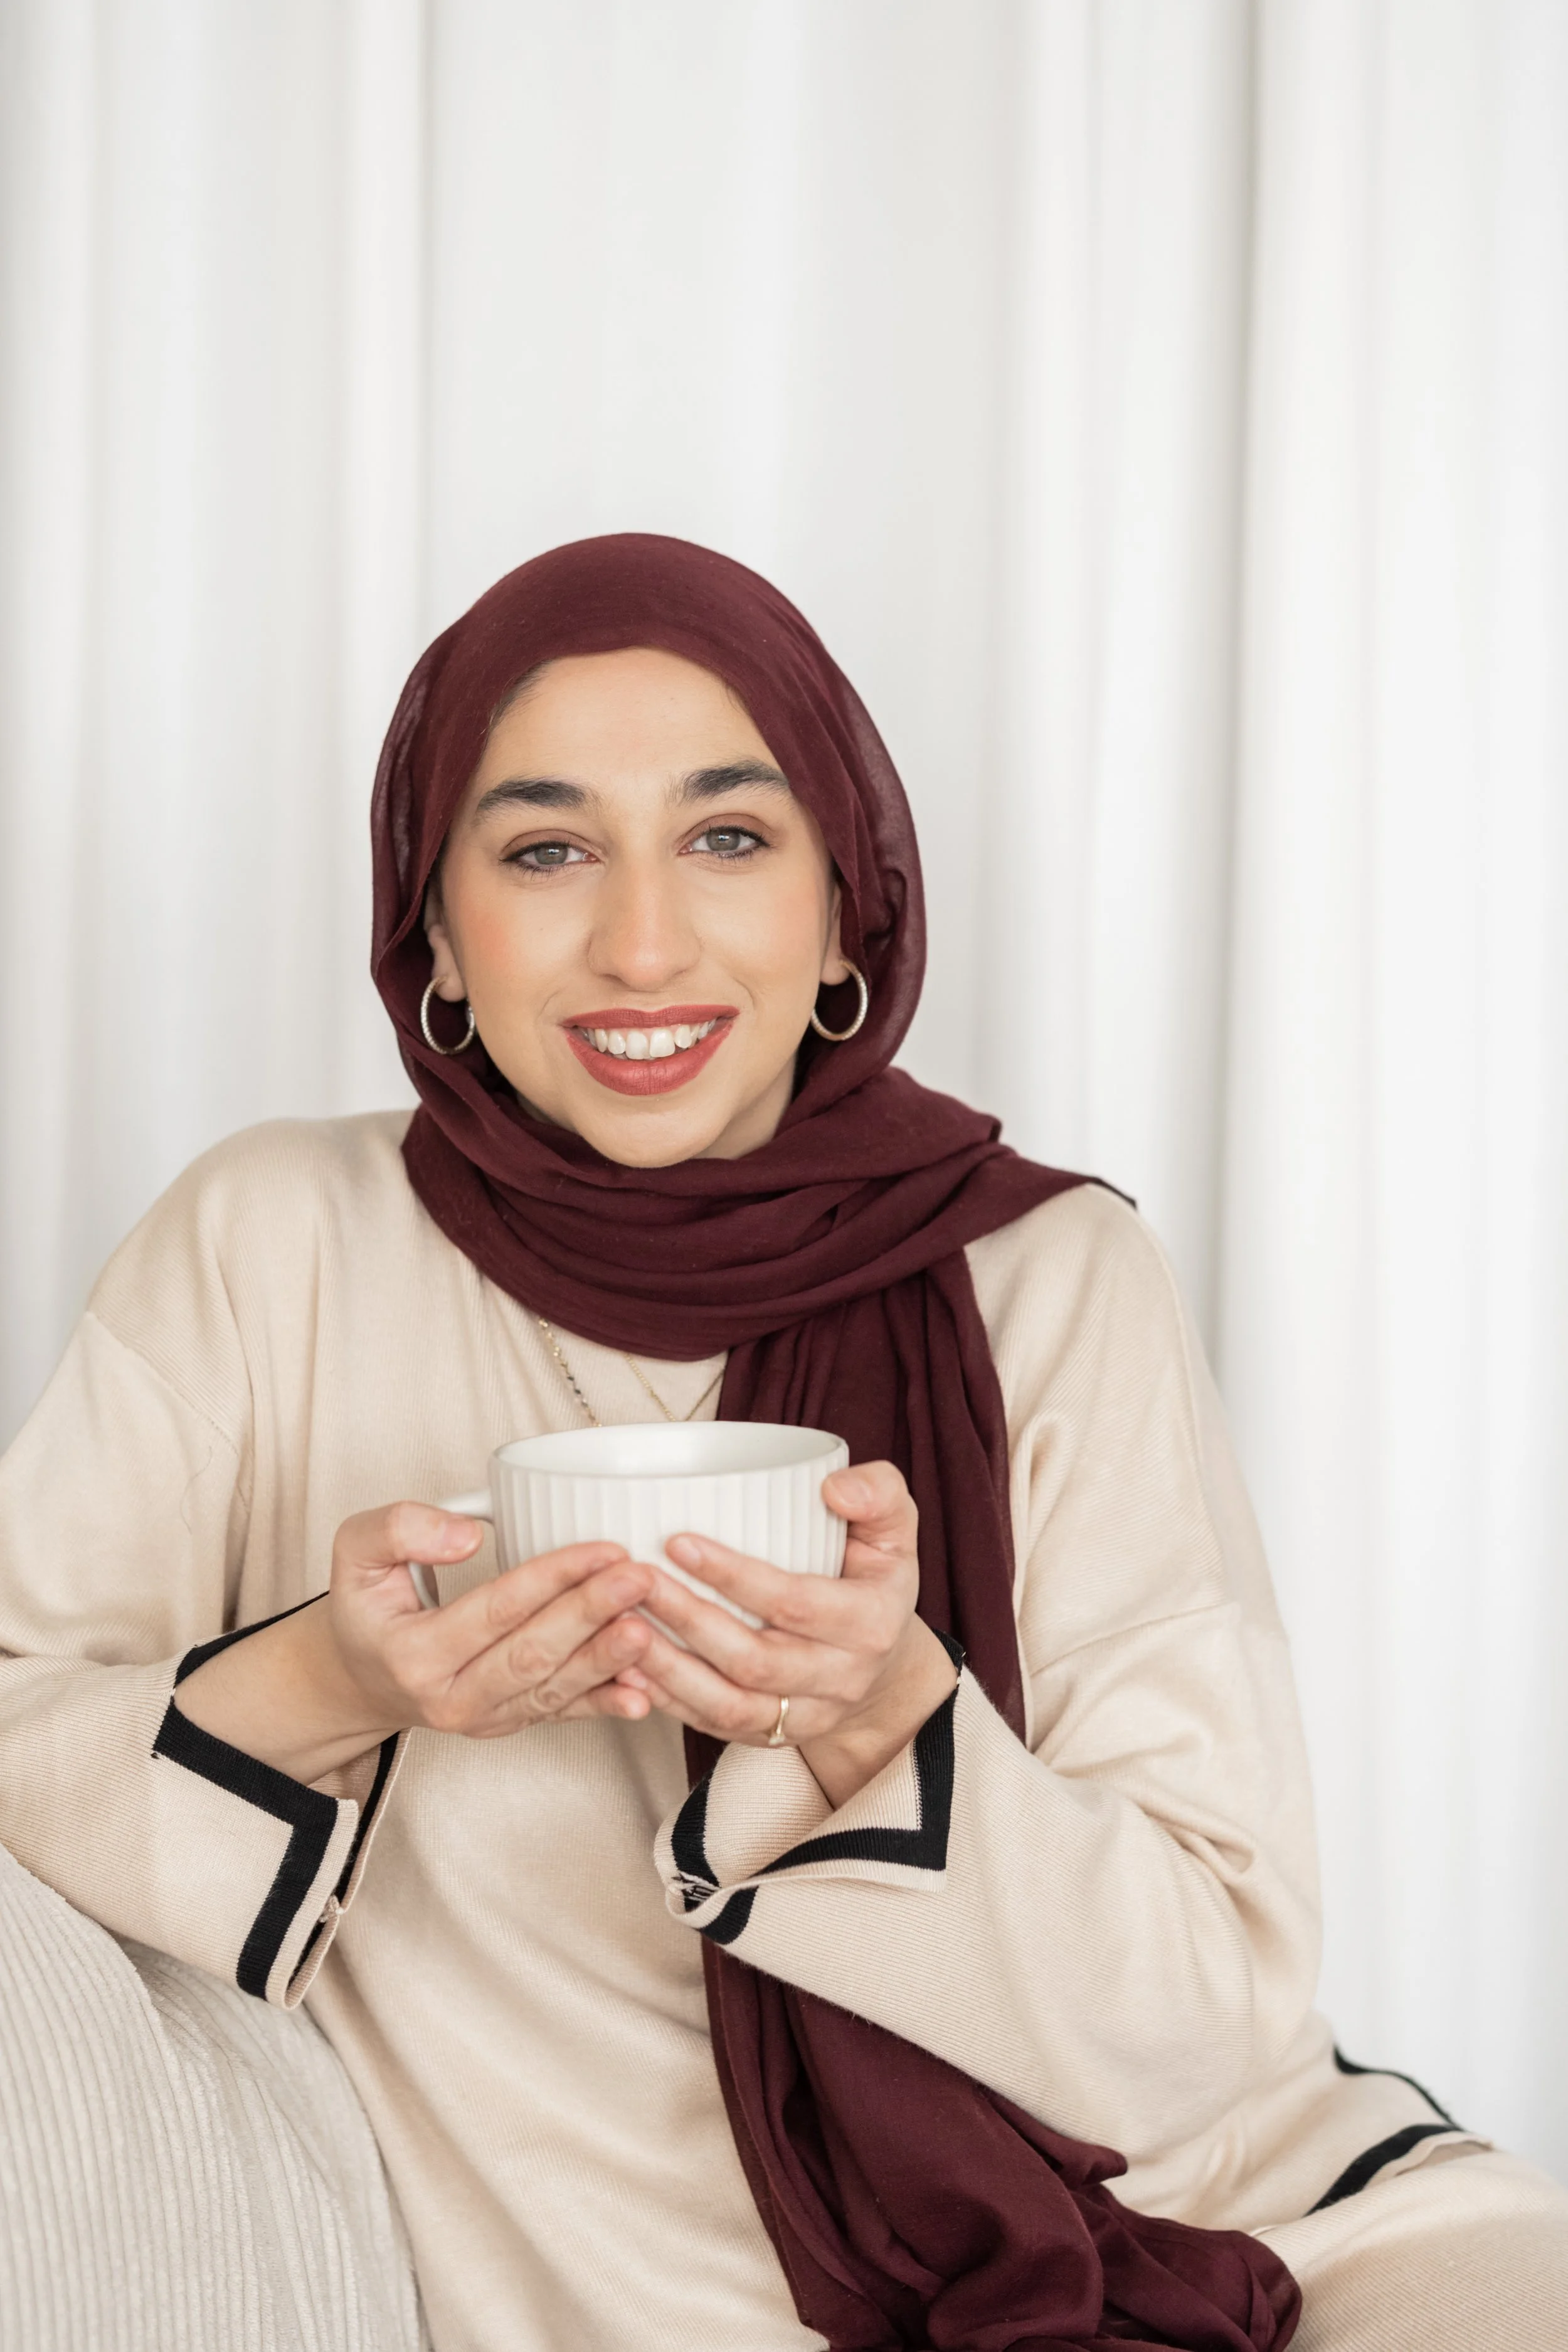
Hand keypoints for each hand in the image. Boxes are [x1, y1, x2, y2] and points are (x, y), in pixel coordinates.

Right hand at [175, 1501, 657, 1782]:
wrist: (363, 1677)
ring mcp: (485, 1718)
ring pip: (554, 1687)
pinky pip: (563, 1714)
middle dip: (592, 1615)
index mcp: (413, 1654)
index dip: (551, 1579)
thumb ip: (399, 1528)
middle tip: (640, 1578)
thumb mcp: (355, 1553)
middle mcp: (450, 1697)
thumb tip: (466, 1534)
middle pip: (532, 1653)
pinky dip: (605, 1703)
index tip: (601, 1549)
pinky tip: (644, 1692)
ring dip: (608, 1658)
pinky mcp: (511, 1722)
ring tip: (651, 1625)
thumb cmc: (367, 1607)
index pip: (494, 1610)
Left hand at [618, 1462, 958, 1806]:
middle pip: (753, 1660)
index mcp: (870, 1623)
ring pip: (728, 1705)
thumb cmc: (874, 1577)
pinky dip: (667, 1701)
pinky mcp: (773, 1738)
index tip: (676, 1541)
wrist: (883, 1663)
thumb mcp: (893, 1528)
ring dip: (667, 1669)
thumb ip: (878, 1493)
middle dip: (687, 1620)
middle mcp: (841, 1679)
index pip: (793, 1603)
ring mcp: (807, 1717)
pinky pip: (714, 1727)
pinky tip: (627, 1667)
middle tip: (634, 1580)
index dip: (733, 1575)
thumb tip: (833, 1488)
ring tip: (618, 1625)